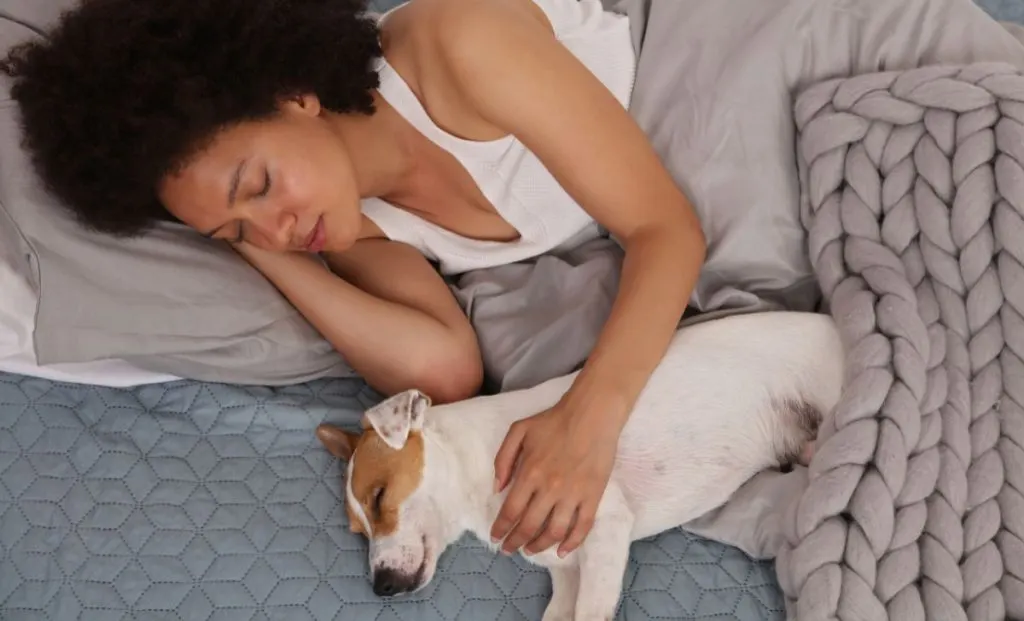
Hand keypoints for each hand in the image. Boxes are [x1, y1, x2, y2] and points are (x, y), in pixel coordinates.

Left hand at [489, 399, 619, 557]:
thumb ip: (503, 459)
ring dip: (540, 546)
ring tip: (531, 550)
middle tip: (509, 550)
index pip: (510, 511)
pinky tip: (562, 551)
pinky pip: (582, 526)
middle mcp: (549, 489)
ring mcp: (573, 494)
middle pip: (529, 526)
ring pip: (554, 531)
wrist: (591, 414)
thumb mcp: (519, 431)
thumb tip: (497, 488)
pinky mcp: (593, 496)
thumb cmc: (553, 420)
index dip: (501, 529)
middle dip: (515, 542)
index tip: (496, 538)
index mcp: (529, 473)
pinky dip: (572, 543)